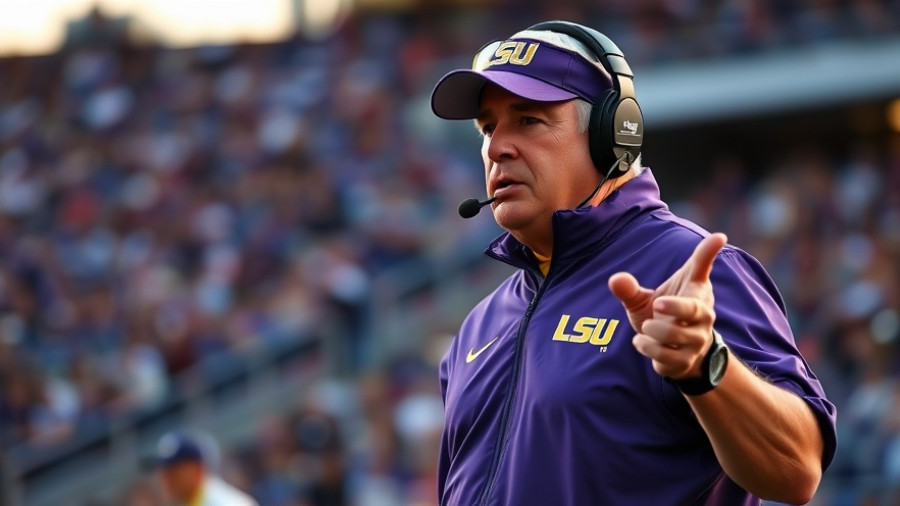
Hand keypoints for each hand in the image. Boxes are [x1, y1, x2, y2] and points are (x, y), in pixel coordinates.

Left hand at [608, 233, 727, 378]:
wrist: (678, 356)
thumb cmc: (663, 319)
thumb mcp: (646, 300)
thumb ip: (631, 289)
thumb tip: (616, 279)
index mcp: (694, 291)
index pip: (703, 267)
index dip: (708, 252)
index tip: (719, 236)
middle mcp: (702, 314)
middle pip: (693, 309)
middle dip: (674, 307)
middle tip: (657, 304)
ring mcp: (698, 338)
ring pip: (671, 334)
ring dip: (650, 331)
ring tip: (647, 327)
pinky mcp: (688, 360)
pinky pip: (663, 355)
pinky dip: (646, 347)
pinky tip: (643, 342)